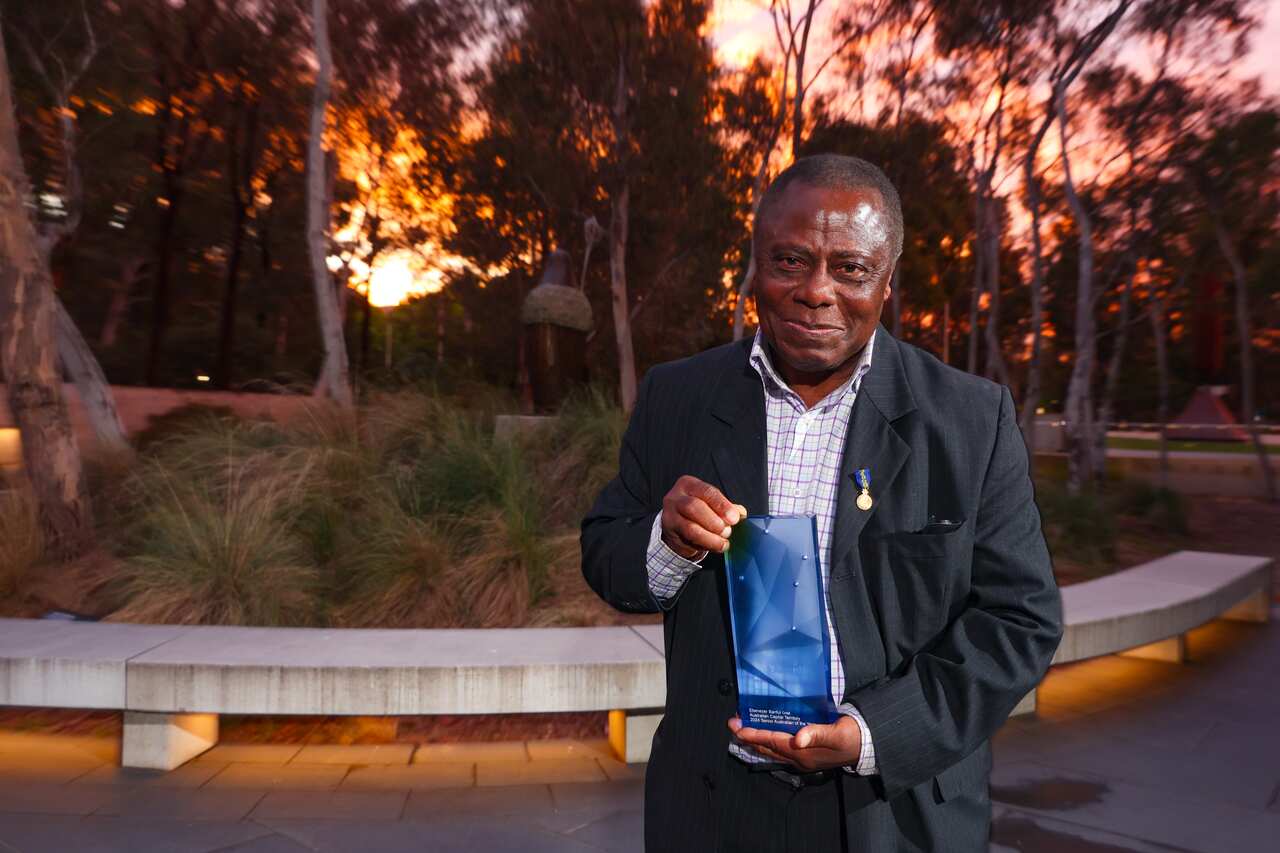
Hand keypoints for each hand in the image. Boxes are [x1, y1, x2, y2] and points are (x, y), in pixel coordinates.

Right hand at [660, 475, 746, 559]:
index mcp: (689, 484)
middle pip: (694, 507)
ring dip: (710, 538)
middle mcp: (675, 498)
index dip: (722, 505)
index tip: (734, 518)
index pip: (707, 492)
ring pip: (690, 528)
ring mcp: (669, 516)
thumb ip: (726, 507)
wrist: (677, 524)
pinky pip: (688, 541)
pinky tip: (714, 546)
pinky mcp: (669, 533)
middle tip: (727, 532)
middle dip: (714, 522)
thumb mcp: (711, 503)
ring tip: (723, 543)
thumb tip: (740, 513)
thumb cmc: (699, 510)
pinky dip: (704, 546)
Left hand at [727, 715, 861, 771]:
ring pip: (772, 750)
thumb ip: (816, 734)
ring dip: (756, 740)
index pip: (772, 742)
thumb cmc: (852, 736)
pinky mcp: (806, 755)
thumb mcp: (836, 733)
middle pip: (768, 748)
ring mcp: (802, 759)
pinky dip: (768, 742)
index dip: (753, 735)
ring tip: (742, 730)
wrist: (867, 745)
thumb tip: (797, 739)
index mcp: (804, 753)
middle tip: (732, 725)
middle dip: (748, 737)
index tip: (736, 727)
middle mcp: (799, 758)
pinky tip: (765, 736)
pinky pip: (781, 750)